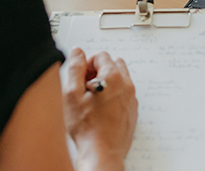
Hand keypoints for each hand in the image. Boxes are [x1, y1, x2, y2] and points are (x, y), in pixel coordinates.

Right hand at [62, 47, 137, 170]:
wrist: (101, 152)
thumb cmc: (87, 127)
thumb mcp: (72, 94)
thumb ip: (75, 68)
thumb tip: (78, 52)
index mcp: (113, 77)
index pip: (100, 55)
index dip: (86, 64)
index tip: (80, 77)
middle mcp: (126, 85)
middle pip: (113, 64)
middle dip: (98, 70)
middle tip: (85, 86)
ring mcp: (131, 98)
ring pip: (120, 79)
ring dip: (107, 82)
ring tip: (92, 99)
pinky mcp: (132, 110)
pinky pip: (124, 94)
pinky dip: (113, 95)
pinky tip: (100, 109)